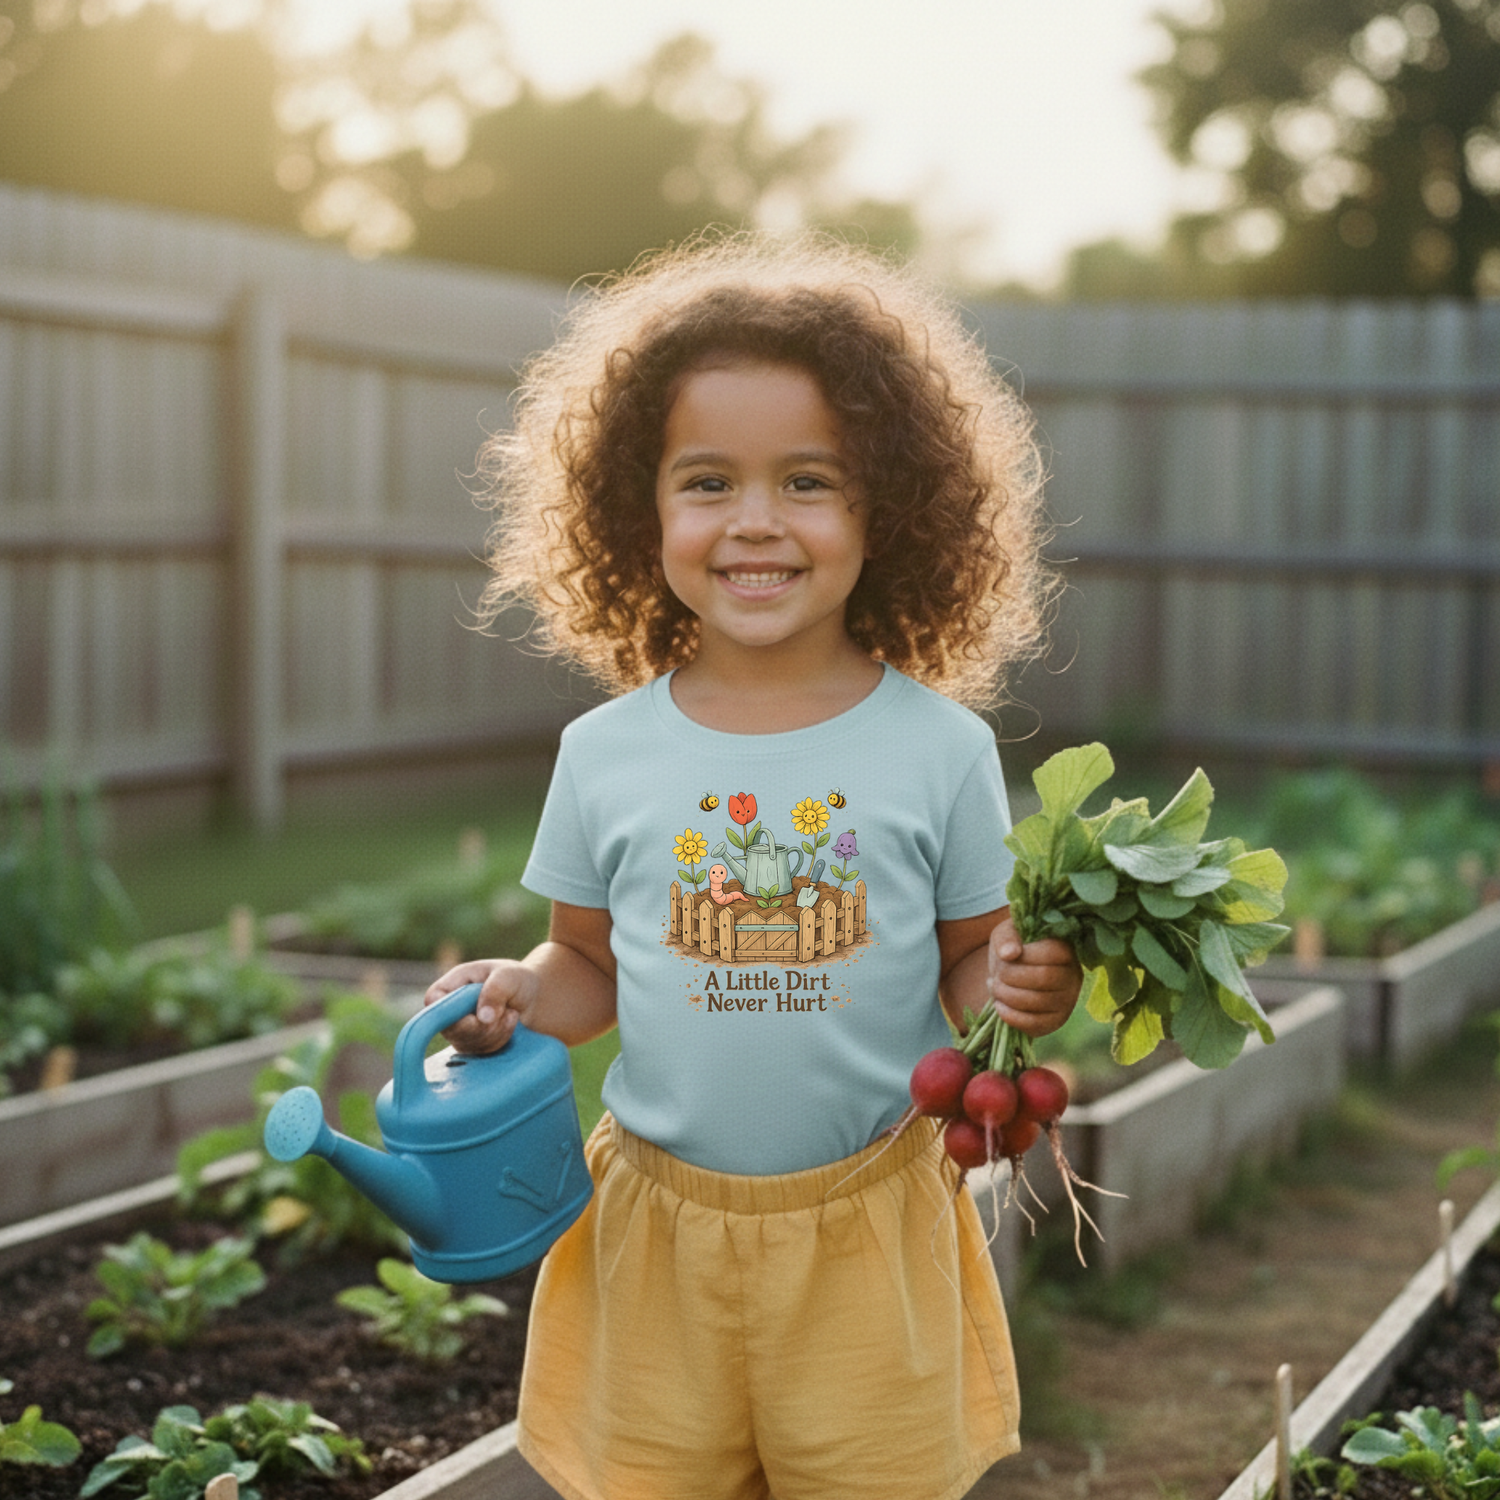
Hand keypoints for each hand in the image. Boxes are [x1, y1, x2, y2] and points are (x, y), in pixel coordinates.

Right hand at [422, 958, 536, 1054]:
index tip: (473, 1017)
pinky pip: (480, 1052)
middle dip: (480, 1026)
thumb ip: (495, 991)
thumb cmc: (517, 980)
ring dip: (493, 1032)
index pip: (433, 999)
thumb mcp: (509, 976)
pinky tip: (510, 1024)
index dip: (447, 1011)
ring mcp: (459, 1029)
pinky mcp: (472, 1045)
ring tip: (511, 1014)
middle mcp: (451, 1008)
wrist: (534, 998)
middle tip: (504, 1013)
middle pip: (448, 1028)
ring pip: (466, 1043)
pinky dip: (499, 1040)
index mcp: (454, 983)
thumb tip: (483, 1018)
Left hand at [986, 916, 1081, 1038]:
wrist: (1014, 972)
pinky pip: (1036, 1024)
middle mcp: (1074, 976)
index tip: (1005, 957)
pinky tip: (1000, 1005)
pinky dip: (1012, 1016)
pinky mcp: (1057, 1020)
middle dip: (1011, 978)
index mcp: (1066, 949)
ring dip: (1008, 996)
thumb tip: (1009, 954)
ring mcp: (1068, 1000)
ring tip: (995, 988)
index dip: (1023, 956)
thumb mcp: (1007, 933)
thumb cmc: (1014, 948)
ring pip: (1039, 1002)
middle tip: (995, 977)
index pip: (1051, 953)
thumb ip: (1007, 938)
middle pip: (1044, 978)